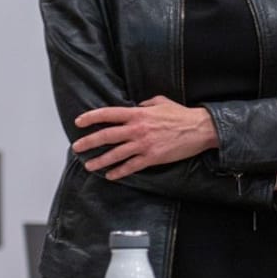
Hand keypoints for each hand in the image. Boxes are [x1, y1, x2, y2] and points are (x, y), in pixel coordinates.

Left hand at [73, 95, 219, 179]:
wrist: (199, 129)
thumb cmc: (181, 115)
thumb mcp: (160, 102)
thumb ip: (145, 103)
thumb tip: (136, 105)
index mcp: (138, 113)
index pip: (109, 114)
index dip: (91, 117)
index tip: (79, 122)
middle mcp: (137, 129)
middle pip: (106, 135)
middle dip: (89, 142)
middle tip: (76, 147)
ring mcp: (144, 144)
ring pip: (115, 154)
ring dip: (100, 160)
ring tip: (89, 165)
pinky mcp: (152, 157)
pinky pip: (131, 166)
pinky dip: (119, 172)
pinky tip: (111, 175)